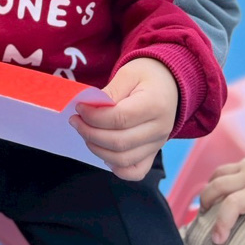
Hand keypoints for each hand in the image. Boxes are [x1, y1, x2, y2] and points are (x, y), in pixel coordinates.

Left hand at [70, 57, 178, 180]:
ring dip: (98, 149)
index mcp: (155, 105)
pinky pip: (136, 172)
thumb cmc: (146, 75)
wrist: (168, 83)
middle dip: (90, 133)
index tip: (79, 108)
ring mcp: (158, 144)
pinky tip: (104, 152)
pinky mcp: (154, 153)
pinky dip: (116, 168)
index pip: (120, 119)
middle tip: (76, 121)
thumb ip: (110, 92)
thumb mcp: (128, 73)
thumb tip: (89, 109)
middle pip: (120, 142)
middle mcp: (160, 129)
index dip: (95, 117)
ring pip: (124, 159)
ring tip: (85, 132)